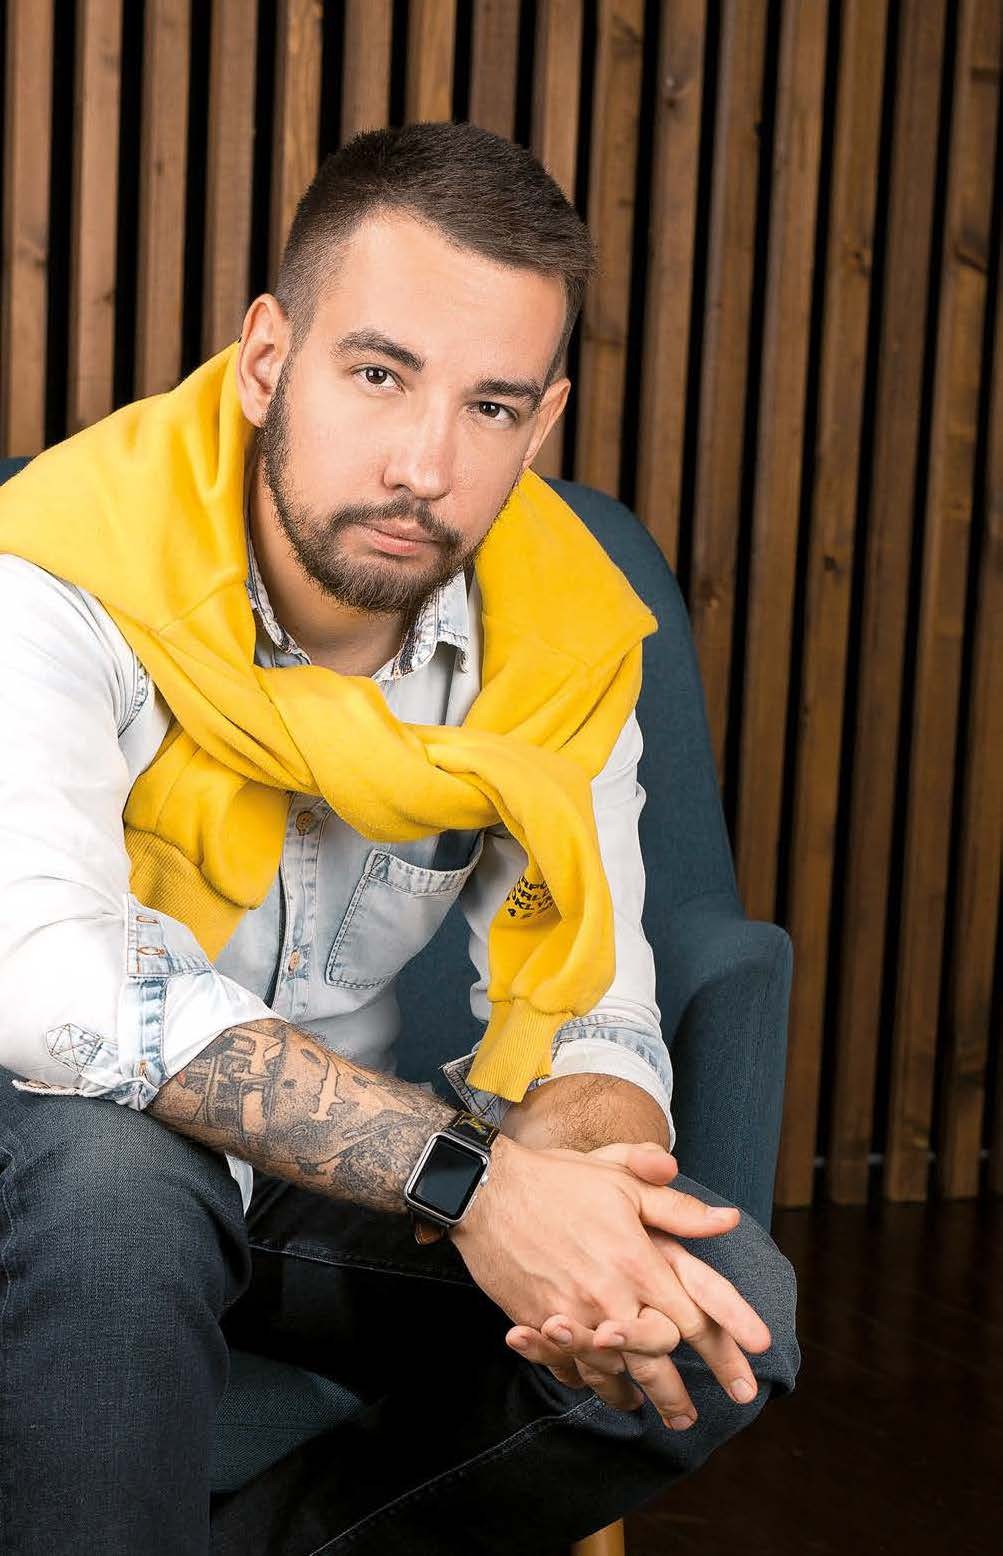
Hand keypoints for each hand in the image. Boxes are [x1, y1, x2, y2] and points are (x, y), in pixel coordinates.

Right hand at [500, 1143, 770, 1430]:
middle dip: (675, 1393)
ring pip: (611, 1372)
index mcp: (637, 1260)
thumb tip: (726, 1220)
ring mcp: (571, 1314)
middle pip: (656, 1359)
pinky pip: (569, 1366)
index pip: (692, 1316)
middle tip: (688, 1417)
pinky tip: (597, 1386)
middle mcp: (609, 1295)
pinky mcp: (538, 1322)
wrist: (486, 1188)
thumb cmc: (559, 1179)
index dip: (726, 1343)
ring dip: (630, 1396)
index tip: (751, 1366)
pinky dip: (586, 1381)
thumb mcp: (623, 1180)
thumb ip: (677, 1207)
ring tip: (645, 1411)